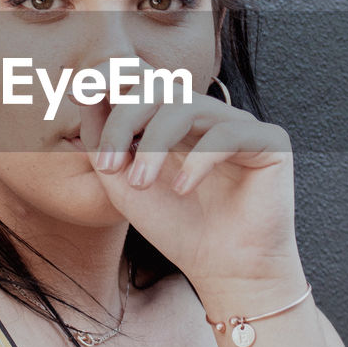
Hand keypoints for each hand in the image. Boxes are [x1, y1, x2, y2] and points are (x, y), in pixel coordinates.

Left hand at [77, 74, 306, 306]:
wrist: (222, 270)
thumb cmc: (175, 227)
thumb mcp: (122, 184)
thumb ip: (103, 141)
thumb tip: (84, 92)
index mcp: (170, 119)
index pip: (141, 77)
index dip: (109, 76)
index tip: (77, 94)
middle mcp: (204, 115)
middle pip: (158, 87)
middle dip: (124, 120)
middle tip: (109, 165)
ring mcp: (236, 124)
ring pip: (187, 105)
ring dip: (154, 144)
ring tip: (140, 185)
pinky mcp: (269, 142)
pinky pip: (228, 133)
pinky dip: (198, 160)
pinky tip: (183, 190)